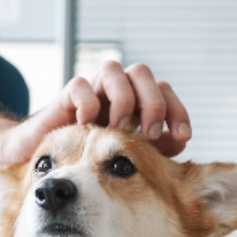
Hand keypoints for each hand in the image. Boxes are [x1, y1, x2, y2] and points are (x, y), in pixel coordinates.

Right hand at [0, 61, 192, 164]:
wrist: (54, 167)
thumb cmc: (96, 161)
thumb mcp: (130, 158)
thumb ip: (155, 150)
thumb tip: (180, 145)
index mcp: (136, 103)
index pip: (164, 91)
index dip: (177, 110)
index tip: (181, 136)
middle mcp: (116, 91)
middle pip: (141, 73)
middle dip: (151, 103)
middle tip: (150, 135)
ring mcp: (91, 92)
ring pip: (112, 69)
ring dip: (122, 99)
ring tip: (119, 129)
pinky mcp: (65, 99)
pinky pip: (79, 86)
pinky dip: (88, 103)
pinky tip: (88, 126)